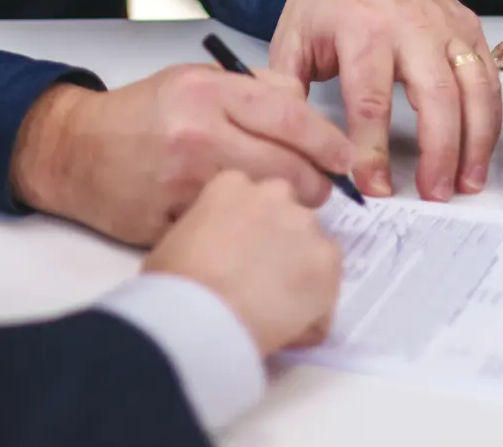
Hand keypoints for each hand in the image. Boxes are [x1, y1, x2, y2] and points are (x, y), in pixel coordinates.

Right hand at [9, 64, 355, 246]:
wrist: (74, 150)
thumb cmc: (139, 115)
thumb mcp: (194, 80)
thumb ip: (252, 89)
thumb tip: (305, 109)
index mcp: (206, 92)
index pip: (290, 117)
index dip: (328, 141)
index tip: (345, 157)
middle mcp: (197, 133)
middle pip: (288, 169)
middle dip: (313, 183)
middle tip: (315, 186)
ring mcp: (183, 182)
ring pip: (264, 204)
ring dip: (280, 207)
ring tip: (276, 201)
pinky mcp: (170, 220)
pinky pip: (229, 229)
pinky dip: (240, 228)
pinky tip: (235, 221)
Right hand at [142, 169, 341, 354]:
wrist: (201, 315)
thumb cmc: (174, 281)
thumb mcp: (173, 241)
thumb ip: (201, 231)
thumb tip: (208, 250)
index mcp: (231, 183)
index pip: (250, 195)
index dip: (246, 225)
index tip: (237, 249)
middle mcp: (274, 193)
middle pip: (286, 210)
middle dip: (279, 235)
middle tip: (260, 271)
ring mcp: (304, 224)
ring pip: (311, 242)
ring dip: (300, 263)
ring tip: (277, 301)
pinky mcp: (327, 259)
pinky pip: (329, 278)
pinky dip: (317, 297)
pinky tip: (292, 319)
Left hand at [270, 0, 500, 200]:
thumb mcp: (292, 37)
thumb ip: (289, 89)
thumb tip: (295, 144)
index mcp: (362, 27)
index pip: (370, 98)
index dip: (371, 148)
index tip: (372, 186)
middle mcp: (411, 24)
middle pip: (436, 96)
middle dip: (439, 151)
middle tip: (433, 194)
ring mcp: (446, 24)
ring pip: (475, 88)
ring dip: (476, 141)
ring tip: (466, 183)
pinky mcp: (468, 26)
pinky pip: (489, 76)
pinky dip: (491, 117)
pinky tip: (480, 150)